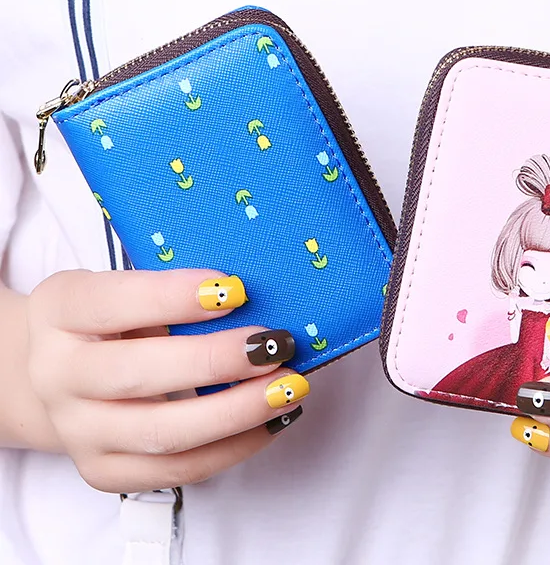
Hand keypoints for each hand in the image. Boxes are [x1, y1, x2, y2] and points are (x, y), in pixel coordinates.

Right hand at [26, 269, 306, 492]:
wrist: (55, 372)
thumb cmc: (109, 318)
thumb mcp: (123, 285)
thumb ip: (172, 289)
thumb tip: (251, 295)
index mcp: (62, 310)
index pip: (115, 303)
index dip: (175, 297)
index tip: (235, 290)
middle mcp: (58, 374)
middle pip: (138, 375)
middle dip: (216, 361)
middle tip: (274, 345)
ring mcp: (78, 431)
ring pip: (162, 434)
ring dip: (236, 412)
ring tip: (288, 388)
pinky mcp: (104, 470)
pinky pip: (176, 471)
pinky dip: (232, 448)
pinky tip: (272, 420)